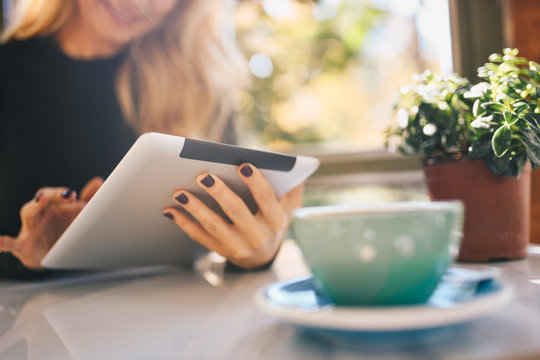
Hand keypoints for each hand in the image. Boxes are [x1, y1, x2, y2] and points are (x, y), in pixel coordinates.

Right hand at [0, 177, 103, 269]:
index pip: (56, 194)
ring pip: (28, 213)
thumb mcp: (75, 217)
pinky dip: (3, 242)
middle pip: (43, 198)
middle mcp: (40, 214)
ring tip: (41, 200)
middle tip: (68, 194)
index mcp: (53, 206)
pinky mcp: (23, 246)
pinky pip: (11, 243)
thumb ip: (88, 200)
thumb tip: (99, 181)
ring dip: (34, 206)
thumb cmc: (62, 232)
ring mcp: (30, 228)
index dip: (64, 194)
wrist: (51, 257)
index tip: (75, 194)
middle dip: (54, 194)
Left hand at [163, 164, 302, 268]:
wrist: (262, 258)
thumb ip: (293, 188)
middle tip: (203, 175)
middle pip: (236, 211)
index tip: (242, 164)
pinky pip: (200, 236)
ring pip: (214, 225)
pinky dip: (184, 223)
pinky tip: (170, 210)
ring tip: (179, 192)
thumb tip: (296, 168)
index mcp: (275, 220)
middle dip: (219, 192)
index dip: (255, 181)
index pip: (266, 198)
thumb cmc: (273, 222)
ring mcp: (237, 245)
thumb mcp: (289, 208)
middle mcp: (257, 235)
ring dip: (195, 208)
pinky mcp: (220, 250)